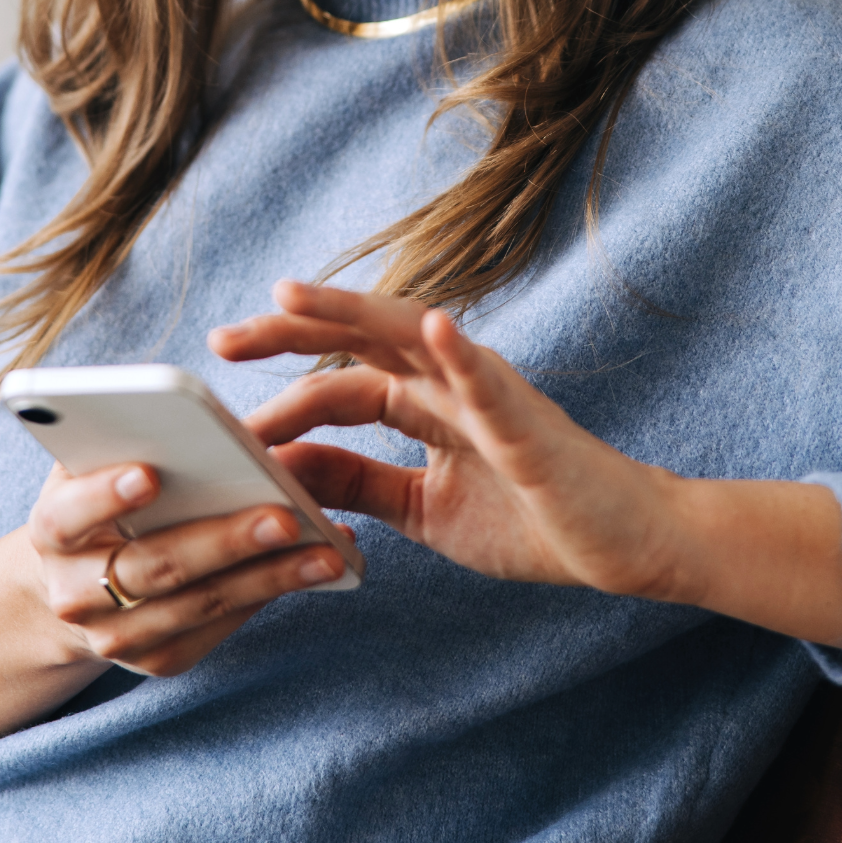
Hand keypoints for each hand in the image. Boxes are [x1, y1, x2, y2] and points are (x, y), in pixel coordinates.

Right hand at [16, 458, 345, 673]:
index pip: (69, 514)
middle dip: (223, 541)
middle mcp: (75, 593)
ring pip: (200, 603)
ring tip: (325, 550)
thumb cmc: (100, 498)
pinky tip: (314, 568)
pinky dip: (269, 594)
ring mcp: (116, 636)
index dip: (104, 495)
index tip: (149, 473)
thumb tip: (195, 417)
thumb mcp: (94, 463)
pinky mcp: (159, 659)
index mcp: (52, 531)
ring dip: (269, 577)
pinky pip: (220, 627)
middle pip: (154, 565)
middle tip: (283, 516)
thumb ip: (124, 440)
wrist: (79, 582)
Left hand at [208, 280, 689, 600]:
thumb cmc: (532, 518)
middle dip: (290, 332)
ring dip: (353, 313)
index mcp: (424, 402)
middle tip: (222, 337)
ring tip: (293, 296)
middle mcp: (450, 381)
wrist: (621, 546)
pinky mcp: (529, 424)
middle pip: (359, 340)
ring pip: (413, 337)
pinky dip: (462, 352)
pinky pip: (491, 382)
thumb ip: (359, 483)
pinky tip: (435, 327)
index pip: (339, 380)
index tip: (220, 397)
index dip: (281, 387)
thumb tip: (284, 469)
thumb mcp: (423, 509)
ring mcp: (490, 395)